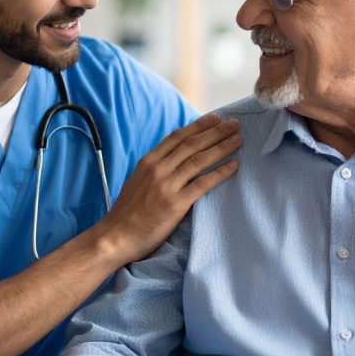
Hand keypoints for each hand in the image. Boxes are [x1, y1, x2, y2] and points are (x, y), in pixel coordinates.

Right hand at [98, 113, 241, 263]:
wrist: (115, 237)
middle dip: (216, 131)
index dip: (199, 125)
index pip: (178, 137)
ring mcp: (167, 186)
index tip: (215, 118)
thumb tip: (172, 158)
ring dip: (222, 147)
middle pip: (192, 144)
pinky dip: (220, 172)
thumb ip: (154, 168)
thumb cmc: (127, 212)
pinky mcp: (175, 204)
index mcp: (148, 161)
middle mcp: (158, 169)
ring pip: (200, 159)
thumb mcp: (137, 180)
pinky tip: (234, 166)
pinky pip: (203, 183)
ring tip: (239, 139)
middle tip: (235, 123)